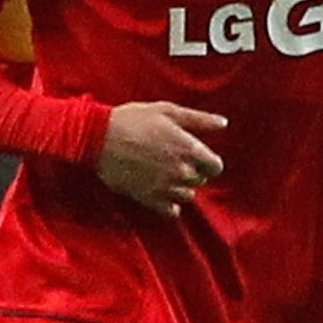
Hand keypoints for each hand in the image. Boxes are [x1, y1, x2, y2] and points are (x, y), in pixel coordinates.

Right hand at [98, 102, 228, 214]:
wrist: (98, 138)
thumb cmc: (133, 120)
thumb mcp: (168, 111)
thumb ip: (199, 119)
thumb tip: (224, 123)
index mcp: (189, 149)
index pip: (216, 167)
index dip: (208, 161)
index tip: (196, 155)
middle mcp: (181, 171)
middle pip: (201, 181)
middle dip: (193, 171)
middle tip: (173, 159)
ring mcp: (165, 187)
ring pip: (187, 196)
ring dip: (181, 187)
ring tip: (165, 173)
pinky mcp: (149, 199)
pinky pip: (171, 211)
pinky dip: (169, 203)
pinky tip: (159, 190)